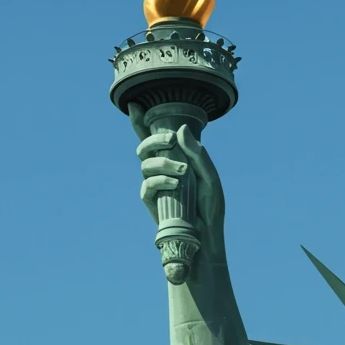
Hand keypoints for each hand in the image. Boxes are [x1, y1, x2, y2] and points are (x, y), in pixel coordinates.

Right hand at [128, 101, 225, 257]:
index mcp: (176, 161)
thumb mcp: (210, 179)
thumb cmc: (210, 209)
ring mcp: (156, 186)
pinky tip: (174, 184)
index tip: (133, 106)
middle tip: (170, 140)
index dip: (139, 123)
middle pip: (144, 147)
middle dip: (154, 139)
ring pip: (145, 163)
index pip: (154, 139)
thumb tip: (180, 129)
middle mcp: (162, 171)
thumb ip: (198, 155)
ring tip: (182, 173)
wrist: (207, 237)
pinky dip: (159, 181)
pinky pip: (146, 185)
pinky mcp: (152, 202)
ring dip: (163, 162)